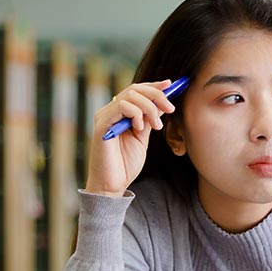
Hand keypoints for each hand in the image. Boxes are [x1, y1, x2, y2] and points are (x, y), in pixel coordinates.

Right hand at [84, 80, 175, 196]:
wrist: (112, 185)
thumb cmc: (125, 164)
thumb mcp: (143, 138)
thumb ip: (149, 119)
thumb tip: (161, 103)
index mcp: (119, 113)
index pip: (136, 90)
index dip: (153, 86)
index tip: (170, 85)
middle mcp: (110, 111)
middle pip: (134, 89)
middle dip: (156, 96)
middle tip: (170, 109)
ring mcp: (104, 117)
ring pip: (129, 95)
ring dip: (148, 108)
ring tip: (157, 126)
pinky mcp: (101, 125)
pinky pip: (120, 106)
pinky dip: (135, 113)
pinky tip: (140, 128)